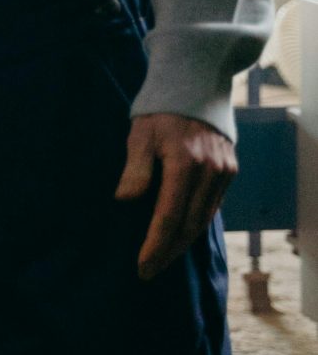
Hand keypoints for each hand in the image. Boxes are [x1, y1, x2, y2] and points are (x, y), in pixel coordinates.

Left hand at [114, 114, 236, 280]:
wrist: (195, 83)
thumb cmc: (159, 109)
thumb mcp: (139, 134)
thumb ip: (135, 168)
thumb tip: (125, 200)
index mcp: (185, 163)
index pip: (169, 217)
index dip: (155, 246)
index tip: (142, 267)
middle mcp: (210, 171)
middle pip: (189, 225)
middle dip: (168, 251)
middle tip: (149, 271)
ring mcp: (224, 171)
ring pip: (204, 218)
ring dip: (183, 241)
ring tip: (162, 258)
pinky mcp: (230, 170)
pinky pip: (212, 205)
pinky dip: (196, 222)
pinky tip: (180, 233)